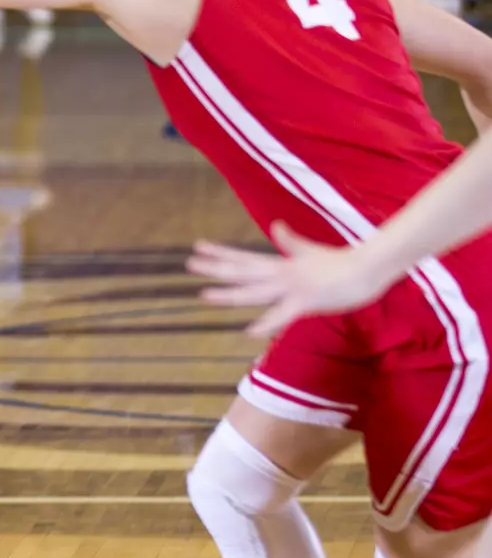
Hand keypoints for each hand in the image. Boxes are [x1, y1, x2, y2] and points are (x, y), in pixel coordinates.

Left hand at [186, 222, 392, 337]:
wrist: (369, 269)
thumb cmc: (341, 262)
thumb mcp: (309, 250)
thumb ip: (290, 241)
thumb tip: (276, 225)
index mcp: (280, 263)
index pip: (243, 257)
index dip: (220, 253)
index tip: (198, 247)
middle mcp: (281, 274)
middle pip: (242, 271)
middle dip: (215, 268)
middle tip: (189, 264)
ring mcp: (291, 287)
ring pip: (254, 292)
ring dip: (229, 294)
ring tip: (204, 295)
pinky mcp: (306, 302)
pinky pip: (282, 316)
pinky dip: (266, 324)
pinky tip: (248, 332)